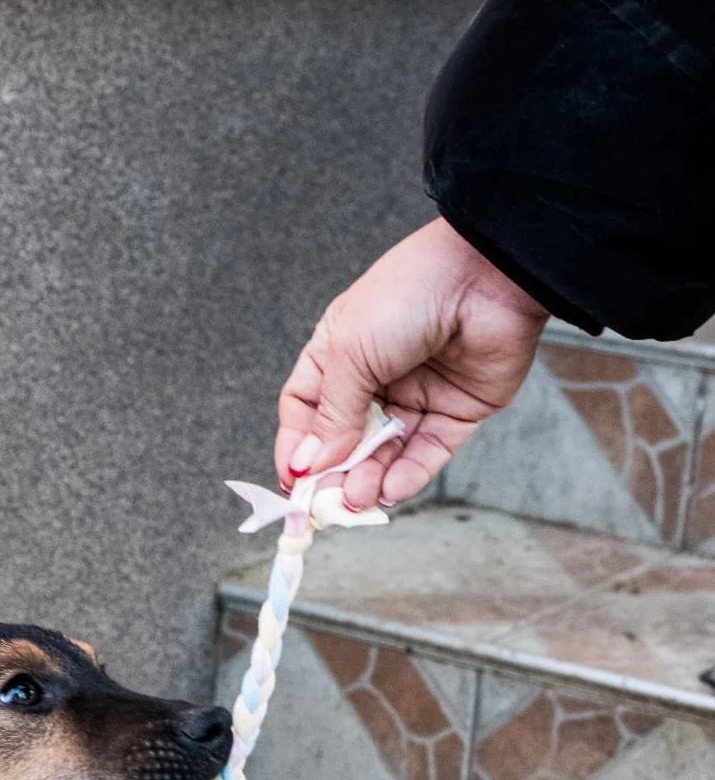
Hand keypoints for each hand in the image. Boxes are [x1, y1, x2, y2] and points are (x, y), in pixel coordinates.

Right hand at [274, 218, 547, 509]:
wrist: (488, 275)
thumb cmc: (409, 293)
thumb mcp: (351, 353)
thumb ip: (331, 416)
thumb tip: (308, 467)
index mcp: (339, 353)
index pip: (305, 411)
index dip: (296, 448)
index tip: (291, 482)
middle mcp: (375, 377)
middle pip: (343, 441)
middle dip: (333, 474)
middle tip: (324, 504)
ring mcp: (416, 396)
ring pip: (384, 454)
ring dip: (368, 480)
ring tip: (356, 500)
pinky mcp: (456, 413)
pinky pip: (426, 454)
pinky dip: (407, 476)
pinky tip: (389, 491)